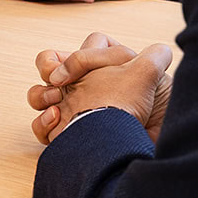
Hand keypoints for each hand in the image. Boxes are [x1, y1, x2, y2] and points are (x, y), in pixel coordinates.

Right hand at [27, 31, 173, 143]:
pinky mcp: (67, 135)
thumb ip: (156, 55)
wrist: (143, 149)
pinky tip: (56, 118)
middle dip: (47, 67)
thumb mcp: (155, 76)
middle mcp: (86, 88)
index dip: (80, 54)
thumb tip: (158, 49)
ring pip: (39, 95)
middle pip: (51, 66)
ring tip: (54, 101)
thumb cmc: (150, 113)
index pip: (81, 50)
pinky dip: (42, 121)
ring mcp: (73, 111)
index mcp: (103, 70)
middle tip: (57, 79)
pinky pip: (40, 126)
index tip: (82, 65)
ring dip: (40, 94)